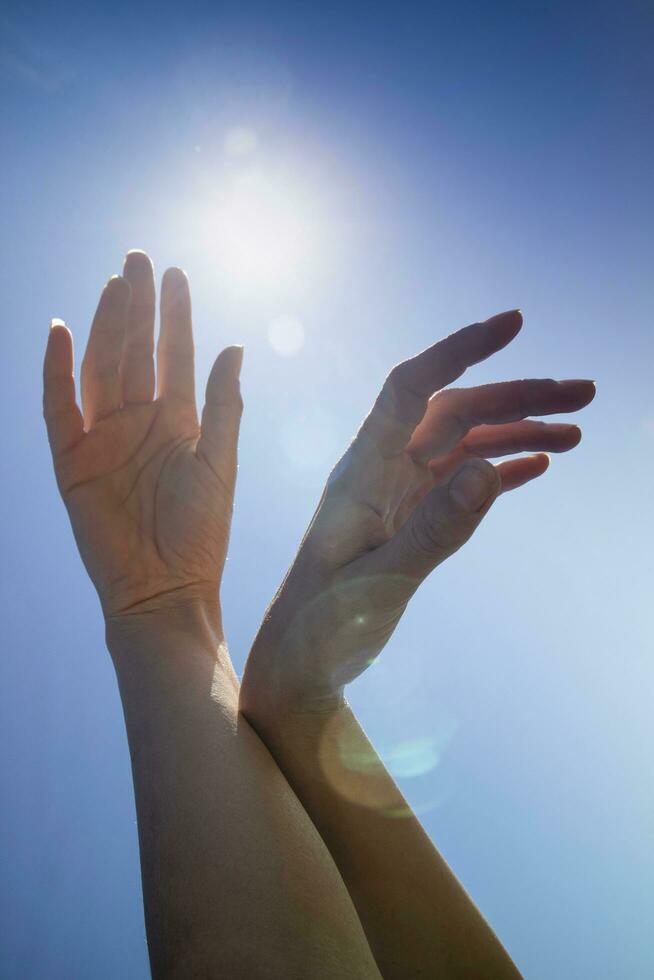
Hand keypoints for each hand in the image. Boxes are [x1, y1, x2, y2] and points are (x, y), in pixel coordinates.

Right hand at [43, 251, 242, 623]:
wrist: (165, 590)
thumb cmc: (201, 534)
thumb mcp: (220, 463)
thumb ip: (225, 405)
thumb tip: (235, 346)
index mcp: (178, 422)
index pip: (174, 354)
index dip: (175, 315)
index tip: (176, 273)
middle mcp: (139, 422)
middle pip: (134, 352)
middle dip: (136, 307)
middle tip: (138, 259)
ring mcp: (103, 439)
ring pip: (101, 369)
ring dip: (105, 327)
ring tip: (113, 286)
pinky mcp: (72, 461)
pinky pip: (59, 407)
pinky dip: (57, 371)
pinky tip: (62, 333)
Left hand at [241, 310, 594, 712]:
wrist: (301, 660)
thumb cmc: (322, 624)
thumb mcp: (380, 581)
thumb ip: (435, 530)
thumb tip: (490, 469)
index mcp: (363, 470)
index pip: (412, 388)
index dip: (460, 351)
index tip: (513, 324)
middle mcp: (383, 470)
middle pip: (456, 411)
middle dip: (518, 394)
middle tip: (584, 392)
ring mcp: (400, 494)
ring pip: (466, 444)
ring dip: (519, 432)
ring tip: (576, 431)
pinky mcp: (413, 521)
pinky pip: (463, 482)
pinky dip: (501, 470)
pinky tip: (538, 467)